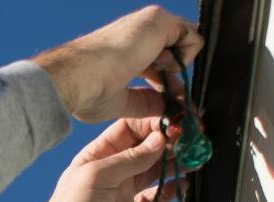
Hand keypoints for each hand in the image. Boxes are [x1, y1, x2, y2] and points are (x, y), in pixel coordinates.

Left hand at [0, 117, 183, 201]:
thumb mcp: (97, 177)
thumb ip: (130, 159)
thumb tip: (159, 140)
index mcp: (98, 155)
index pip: (130, 128)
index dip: (154, 123)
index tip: (177, 121)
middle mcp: (113, 171)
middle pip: (147, 148)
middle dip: (170, 141)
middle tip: (193, 138)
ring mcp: (123, 193)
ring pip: (156, 170)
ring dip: (175, 162)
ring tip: (196, 157)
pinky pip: (157, 197)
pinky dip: (172, 189)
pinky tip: (185, 182)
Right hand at [33, 6, 203, 122]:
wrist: (81, 77)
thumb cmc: (88, 91)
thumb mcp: (121, 102)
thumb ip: (144, 102)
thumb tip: (163, 109)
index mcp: (124, 49)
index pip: (156, 61)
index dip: (165, 83)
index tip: (167, 103)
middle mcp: (137, 33)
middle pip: (173, 51)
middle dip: (176, 78)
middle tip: (174, 99)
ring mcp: (149, 23)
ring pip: (183, 43)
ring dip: (176, 68)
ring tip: (159, 80)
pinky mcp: (160, 20)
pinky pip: (193, 38)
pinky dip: (184, 60)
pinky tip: (161, 67)